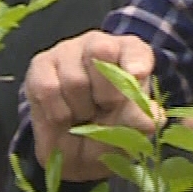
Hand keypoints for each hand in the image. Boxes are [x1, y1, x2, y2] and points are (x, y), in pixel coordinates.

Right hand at [24, 32, 160, 181]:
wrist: (74, 148)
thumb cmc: (109, 129)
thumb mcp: (128, 128)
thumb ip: (139, 120)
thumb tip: (151, 120)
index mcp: (129, 53)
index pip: (135, 49)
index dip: (136, 61)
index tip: (138, 75)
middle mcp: (98, 44)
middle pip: (102, 51)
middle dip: (106, 91)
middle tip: (107, 109)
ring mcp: (68, 52)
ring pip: (74, 79)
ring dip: (82, 108)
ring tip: (85, 115)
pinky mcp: (41, 65)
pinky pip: (48, 89)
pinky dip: (59, 111)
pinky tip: (65, 117)